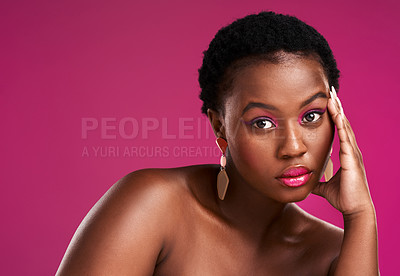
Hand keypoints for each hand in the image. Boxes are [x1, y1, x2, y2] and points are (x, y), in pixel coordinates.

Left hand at [312, 87, 373, 216]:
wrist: (354, 210)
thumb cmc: (343, 198)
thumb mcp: (324, 186)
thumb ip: (316, 180)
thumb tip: (305, 181)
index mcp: (345, 154)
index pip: (338, 130)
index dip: (334, 116)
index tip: (328, 102)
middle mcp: (350, 150)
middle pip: (343, 123)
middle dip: (337, 107)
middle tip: (331, 91)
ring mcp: (353, 153)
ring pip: (345, 127)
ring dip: (338, 111)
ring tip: (333, 96)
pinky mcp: (352, 159)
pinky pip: (346, 138)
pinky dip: (341, 125)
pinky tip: (337, 114)